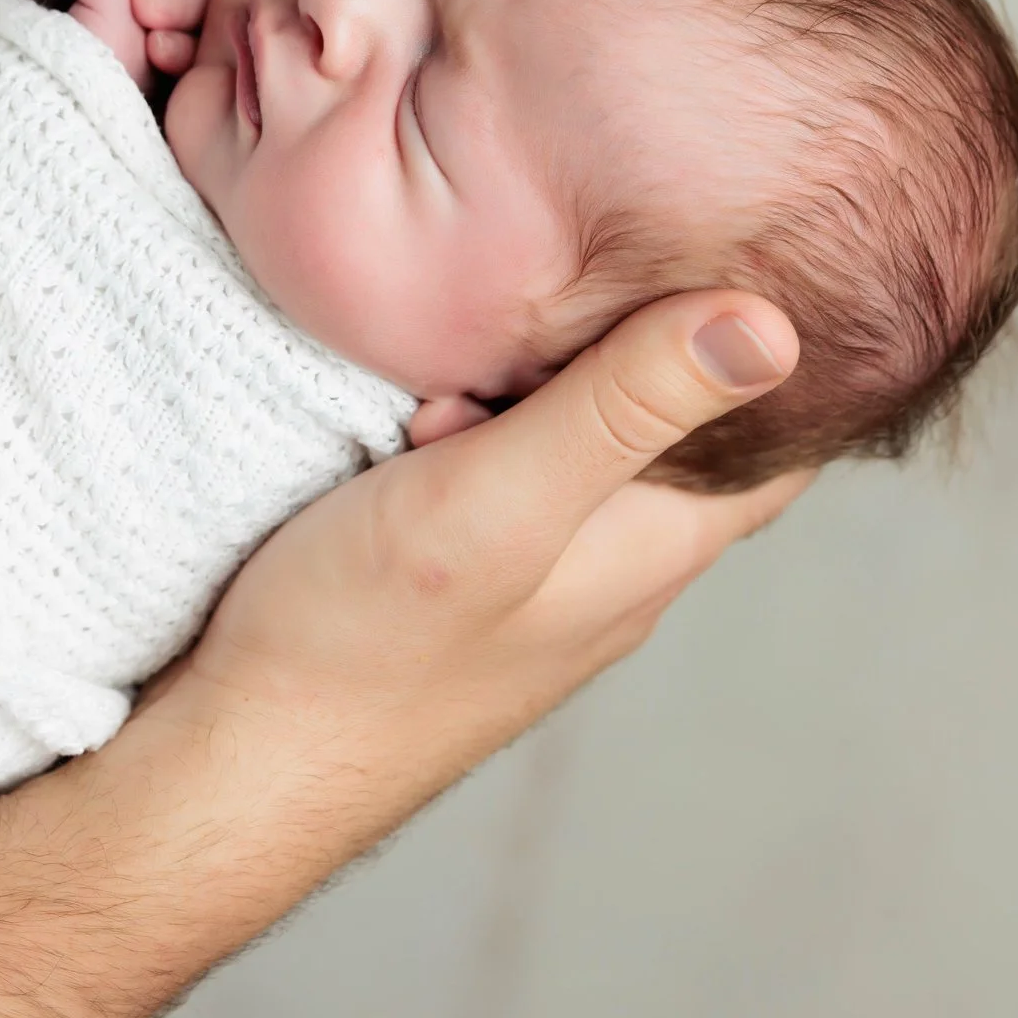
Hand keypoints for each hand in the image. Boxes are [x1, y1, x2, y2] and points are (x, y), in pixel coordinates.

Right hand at [133, 290, 811, 841]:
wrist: (237, 762)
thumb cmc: (361, 640)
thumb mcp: (501, 499)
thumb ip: (622, 409)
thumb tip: (772, 325)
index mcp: (656, 549)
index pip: (781, 436)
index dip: (775, 339)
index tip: (721, 256)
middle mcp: (618, 570)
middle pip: (678, 428)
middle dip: (633, 347)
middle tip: (545, 300)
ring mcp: (542, 584)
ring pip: (583, 449)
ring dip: (536, 389)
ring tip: (451, 372)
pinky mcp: (467, 586)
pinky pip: (508, 480)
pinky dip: (477, 432)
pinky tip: (412, 422)